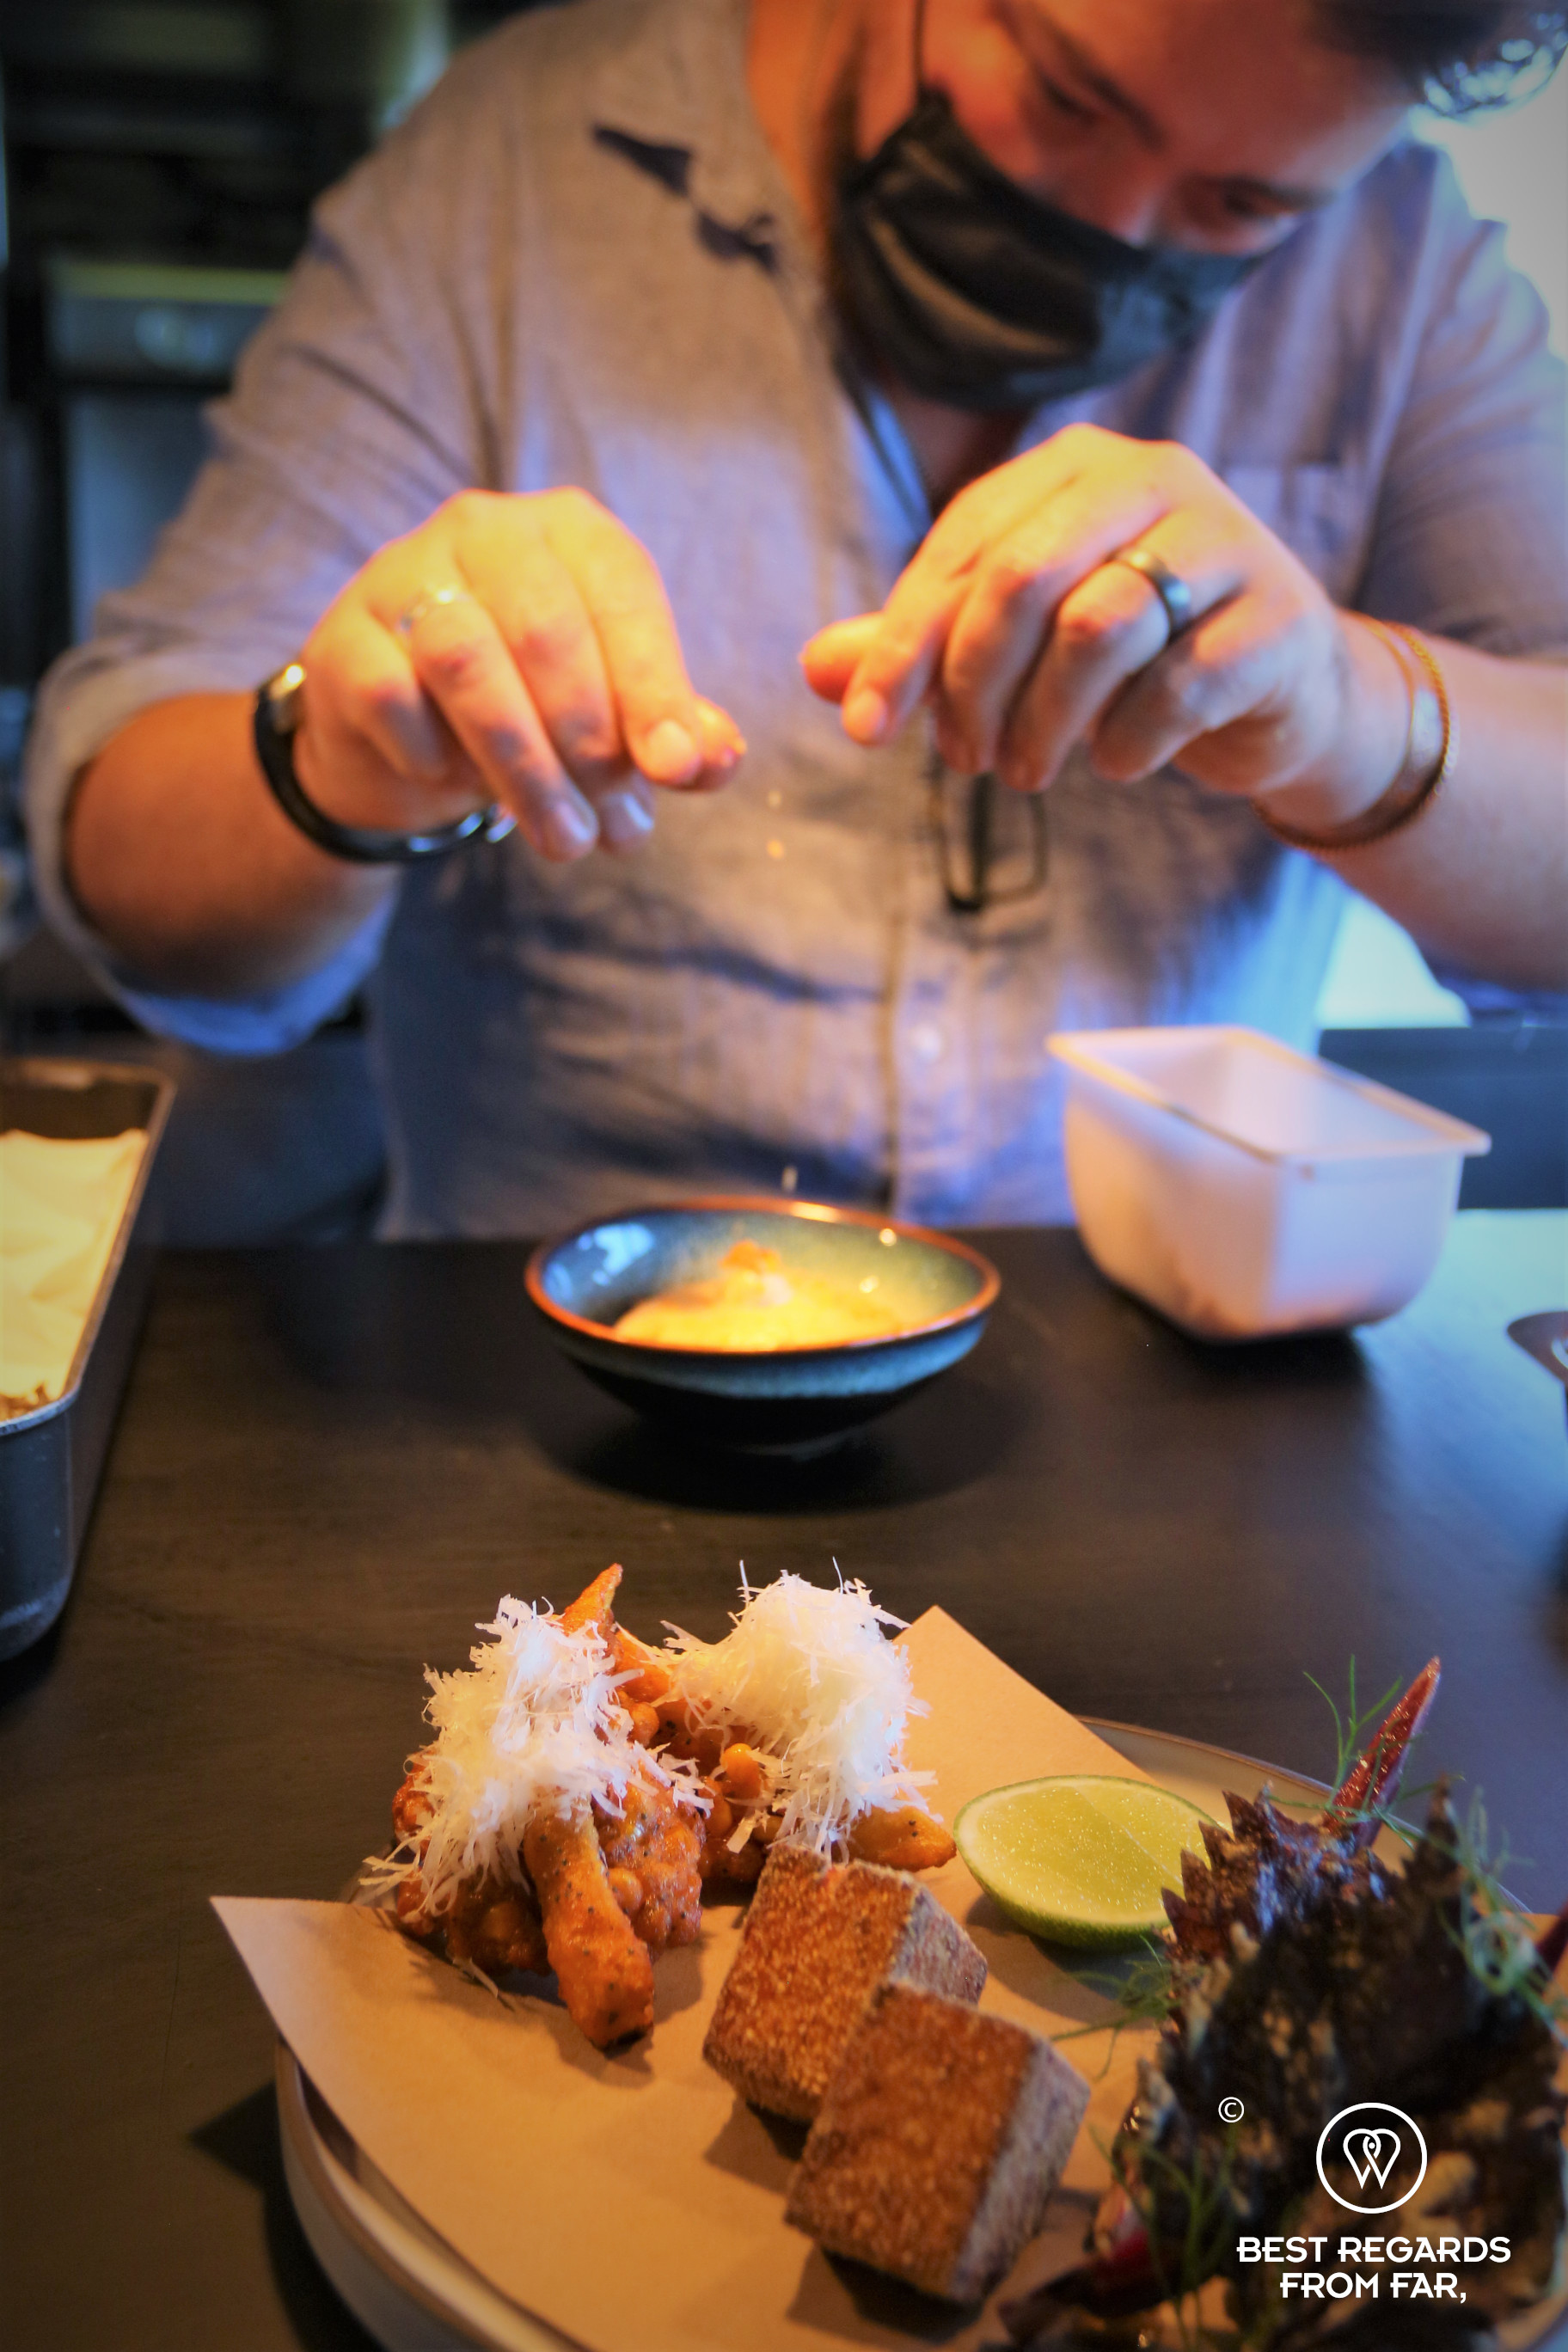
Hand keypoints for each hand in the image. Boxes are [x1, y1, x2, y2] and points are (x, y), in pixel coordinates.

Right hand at [292, 489, 744, 860]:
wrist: (397, 734)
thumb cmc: (530, 707)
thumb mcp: (613, 715)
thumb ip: (671, 731)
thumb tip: (713, 761)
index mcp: (569, 530)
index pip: (623, 594)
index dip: (655, 686)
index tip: (676, 770)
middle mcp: (486, 530)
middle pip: (548, 632)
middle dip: (591, 745)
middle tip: (618, 832)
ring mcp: (402, 575)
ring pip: (468, 662)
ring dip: (524, 767)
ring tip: (564, 840)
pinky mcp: (344, 639)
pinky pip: (394, 697)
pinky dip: (435, 756)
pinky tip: (457, 787)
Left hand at [801, 424, 1403, 826]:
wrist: (1282, 690)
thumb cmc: (1135, 656)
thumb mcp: (1022, 646)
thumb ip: (925, 646)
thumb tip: (813, 668)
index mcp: (1075, 467)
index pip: (963, 543)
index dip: (902, 642)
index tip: (863, 730)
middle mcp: (1153, 477)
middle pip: (1023, 576)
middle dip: (972, 684)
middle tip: (964, 761)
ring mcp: (1226, 540)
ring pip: (1097, 629)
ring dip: (1044, 723)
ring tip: (1028, 772)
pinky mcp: (1278, 617)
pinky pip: (1176, 687)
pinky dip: (1127, 743)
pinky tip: (1116, 763)